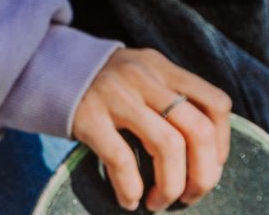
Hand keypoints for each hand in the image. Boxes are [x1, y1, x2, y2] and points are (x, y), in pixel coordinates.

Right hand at [70, 48, 231, 210]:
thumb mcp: (140, 74)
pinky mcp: (89, 117)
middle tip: (192, 195)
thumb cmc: (103, 83)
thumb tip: (206, 149)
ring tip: (160, 201)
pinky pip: (122, 160)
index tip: (211, 165)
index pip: (215, 103)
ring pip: (168, 146)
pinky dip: (131, 188)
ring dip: (172, 186)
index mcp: (161, 68)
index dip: (223, 143)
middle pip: (198, 130)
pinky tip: (129, 200)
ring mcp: (116, 96)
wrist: (45, 67)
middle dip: (204, 174)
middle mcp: (144, 78)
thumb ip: (169, 96)